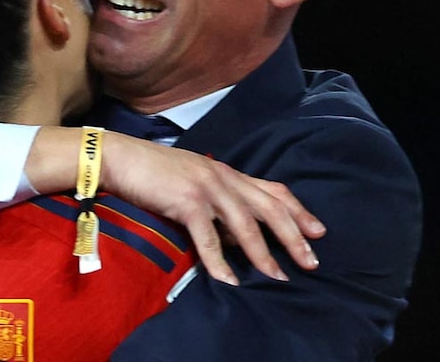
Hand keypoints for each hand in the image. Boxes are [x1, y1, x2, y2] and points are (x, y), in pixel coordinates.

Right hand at [101, 132, 325, 284]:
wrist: (122, 158)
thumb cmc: (154, 173)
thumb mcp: (194, 182)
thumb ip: (218, 203)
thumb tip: (236, 237)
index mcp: (227, 173)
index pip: (273, 190)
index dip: (298, 211)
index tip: (318, 231)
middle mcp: (224, 178)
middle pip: (269, 208)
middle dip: (294, 236)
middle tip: (311, 261)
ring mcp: (206, 188)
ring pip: (246, 225)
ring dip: (264, 254)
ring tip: (278, 277)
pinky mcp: (186, 201)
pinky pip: (209, 238)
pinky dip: (220, 262)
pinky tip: (229, 280)